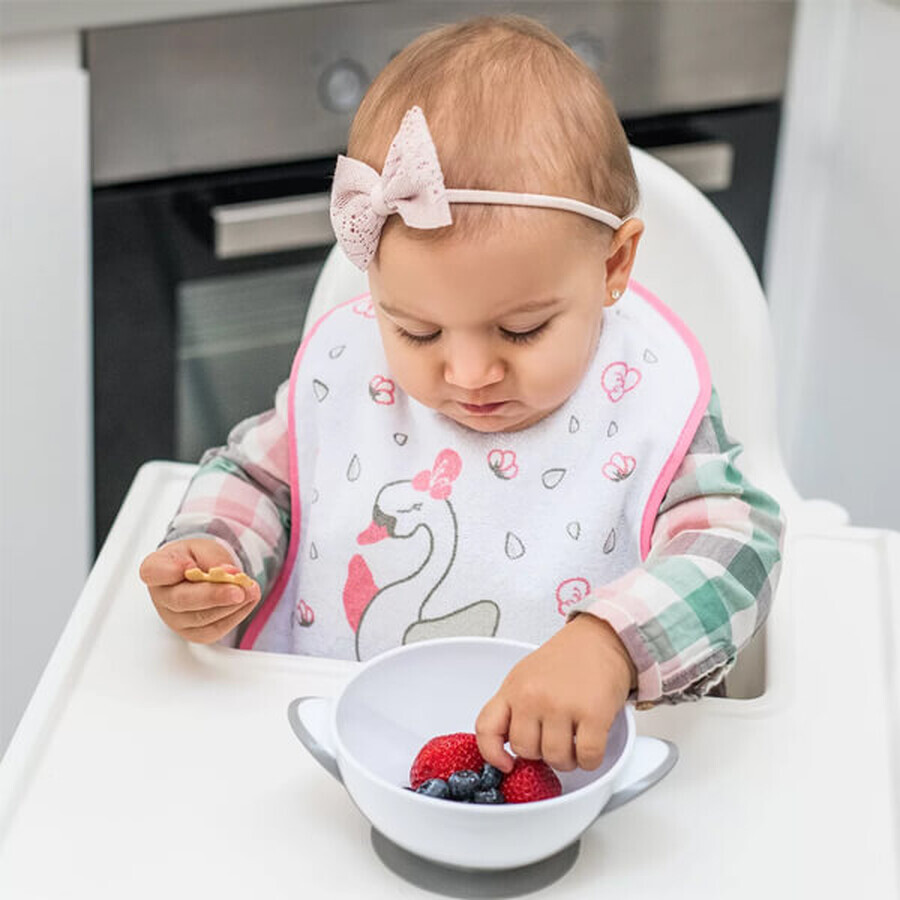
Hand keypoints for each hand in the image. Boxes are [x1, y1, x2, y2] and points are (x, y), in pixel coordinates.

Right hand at [139, 539, 259, 643]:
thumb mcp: (203, 547)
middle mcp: (161, 597)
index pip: (153, 572)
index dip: (169, 571)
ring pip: (202, 619)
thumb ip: (213, 558)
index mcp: (155, 569)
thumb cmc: (195, 558)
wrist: (198, 572)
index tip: (188, 567)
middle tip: (238, 590)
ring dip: (230, 606)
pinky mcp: (192, 633)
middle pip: (183, 600)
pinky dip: (235, 616)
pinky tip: (247, 601)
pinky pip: (214, 630)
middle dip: (214, 595)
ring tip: (250, 590)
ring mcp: (174, 619)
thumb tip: (226, 572)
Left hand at [475, 614, 636, 771]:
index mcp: (513, 688)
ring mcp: (562, 706)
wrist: (600, 638)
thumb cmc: (565, 659)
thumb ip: (513, 707)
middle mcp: (533, 696)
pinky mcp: (593, 714)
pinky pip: (587, 758)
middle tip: (554, 737)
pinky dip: (590, 759)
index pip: (486, 729)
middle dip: (541, 752)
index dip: (492, 754)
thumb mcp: (526, 676)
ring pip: (556, 759)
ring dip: (568, 758)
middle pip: (526, 751)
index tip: (506, 764)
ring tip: (574, 738)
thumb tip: (506, 745)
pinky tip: (590, 742)